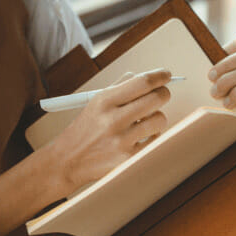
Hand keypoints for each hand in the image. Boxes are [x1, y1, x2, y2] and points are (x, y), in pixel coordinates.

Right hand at [49, 69, 171, 191]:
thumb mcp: (95, 102)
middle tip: (161, 95)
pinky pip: (156, 139)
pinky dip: (152, 135)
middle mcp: (113, 120)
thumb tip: (148, 76)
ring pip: (160, 119)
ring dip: (157, 117)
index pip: (142, 82)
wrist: (68, 161)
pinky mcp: (128, 159)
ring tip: (145, 120)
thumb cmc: (85, 129)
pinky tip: (141, 135)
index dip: (160, 76)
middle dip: (163, 94)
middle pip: (156, 98)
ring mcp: (122, 141)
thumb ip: (121, 86)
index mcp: (104, 101)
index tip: (166, 75)